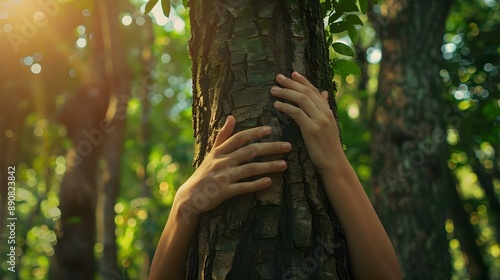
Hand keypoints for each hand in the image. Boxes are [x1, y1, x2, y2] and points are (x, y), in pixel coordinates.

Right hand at [174, 115, 290, 221]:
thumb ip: (223, 136)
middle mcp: (222, 161)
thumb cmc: (204, 173)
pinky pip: (243, 187)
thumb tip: (231, 117)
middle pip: (249, 151)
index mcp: (219, 151)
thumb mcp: (211, 153)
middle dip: (270, 148)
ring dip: (268, 166)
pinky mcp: (225, 191)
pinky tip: (269, 181)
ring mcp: (224, 176)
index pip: (239, 138)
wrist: (191, 196)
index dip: (255, 132)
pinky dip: (256, 184)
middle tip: (288, 146)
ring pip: (250, 169)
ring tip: (284, 165)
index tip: (270, 129)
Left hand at [271, 72, 342, 174]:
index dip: (303, 81)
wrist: (334, 164)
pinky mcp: (312, 129)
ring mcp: (319, 120)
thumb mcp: (329, 125)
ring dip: (286, 93)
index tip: (292, 73)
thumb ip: (324, 108)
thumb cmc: (328, 147)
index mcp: (328, 111)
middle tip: (278, 77)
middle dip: (291, 83)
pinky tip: (277, 105)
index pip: (315, 90)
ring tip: (274, 90)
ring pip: (301, 99)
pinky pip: (297, 113)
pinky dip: (286, 107)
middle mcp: (325, 113)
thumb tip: (323, 93)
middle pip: (306, 92)